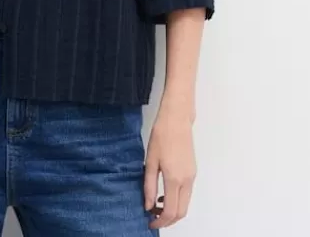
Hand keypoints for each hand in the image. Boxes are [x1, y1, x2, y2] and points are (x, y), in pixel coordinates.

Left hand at [144, 106, 196, 228]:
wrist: (176, 119)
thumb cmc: (161, 136)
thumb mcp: (150, 161)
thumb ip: (149, 185)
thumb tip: (148, 205)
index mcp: (175, 178)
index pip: (171, 211)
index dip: (160, 221)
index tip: (150, 222)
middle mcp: (187, 180)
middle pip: (182, 212)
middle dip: (168, 219)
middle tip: (153, 217)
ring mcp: (192, 176)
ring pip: (185, 203)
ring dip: (173, 210)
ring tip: (156, 205)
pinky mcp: (193, 171)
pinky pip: (187, 193)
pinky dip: (177, 199)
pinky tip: (164, 193)